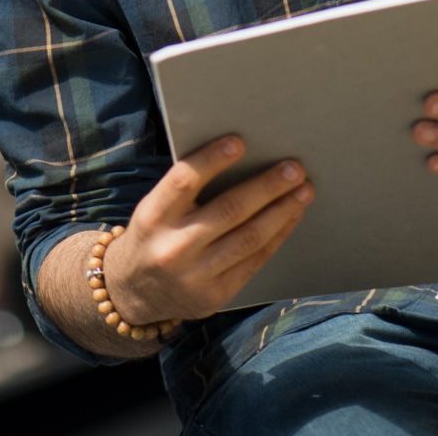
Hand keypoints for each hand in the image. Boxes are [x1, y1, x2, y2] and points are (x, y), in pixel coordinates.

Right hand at [102, 136, 313, 325]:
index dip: (212, 160)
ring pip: (249, 238)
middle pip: (228, 211)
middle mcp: (173, 248)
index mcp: (153, 216)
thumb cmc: (155, 234)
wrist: (133, 293)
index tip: (239, 141)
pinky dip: (277, 235)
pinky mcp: (215, 296)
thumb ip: (187, 188)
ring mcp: (195, 276)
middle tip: (294, 168)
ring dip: (282, 211)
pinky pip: (254, 261)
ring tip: (304, 190)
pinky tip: (291, 216)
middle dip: (266, 187)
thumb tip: (241, 154)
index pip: (184, 182)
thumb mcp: (155, 208)